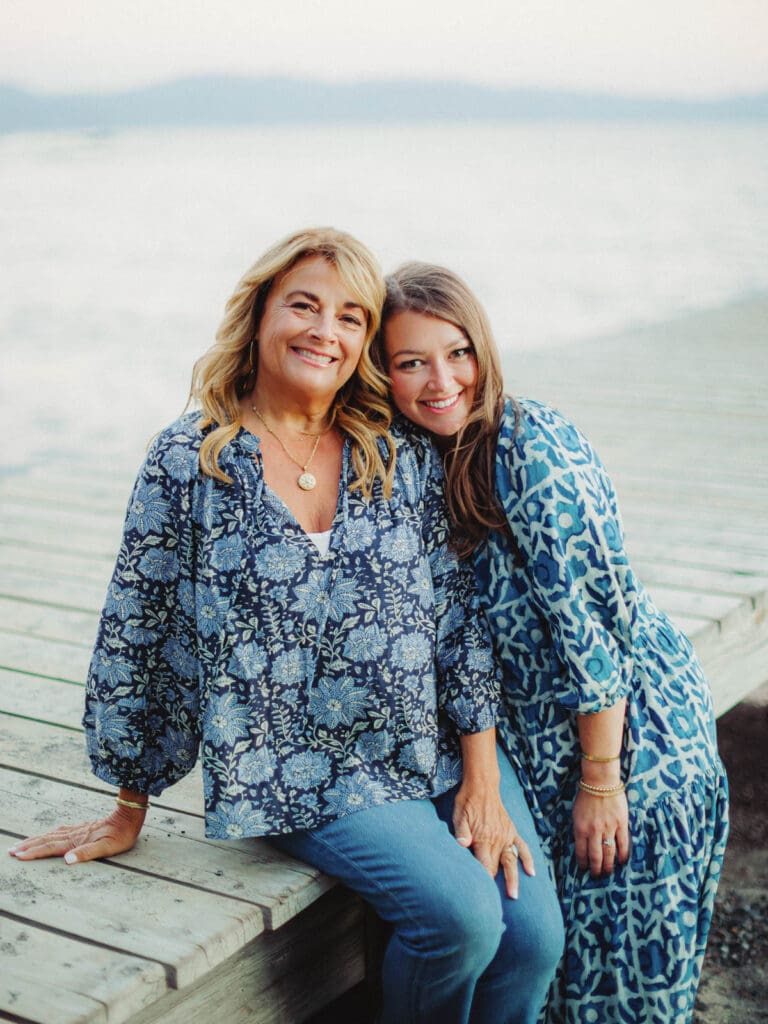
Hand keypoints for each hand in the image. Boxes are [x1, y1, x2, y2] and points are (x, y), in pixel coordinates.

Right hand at [8, 806, 145, 864]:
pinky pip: (58, 832)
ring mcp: (76, 830)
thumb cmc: (120, 835)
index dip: (34, 852)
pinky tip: (45, 835)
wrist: (129, 817)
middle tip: (10, 851)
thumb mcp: (107, 847)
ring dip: (34, 840)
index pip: (50, 848)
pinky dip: (46, 835)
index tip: (18, 856)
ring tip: (20, 844)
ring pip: (50, 835)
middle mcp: (73, 834)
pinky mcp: (81, 828)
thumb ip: (87, 853)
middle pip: (46, 840)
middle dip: (28, 846)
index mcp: (76, 840)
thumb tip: (67, 860)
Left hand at [453, 780, 534, 898]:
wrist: (482, 785)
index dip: (483, 881)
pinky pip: (522, 847)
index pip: (484, 866)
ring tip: (515, 895)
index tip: (481, 896)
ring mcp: (506, 835)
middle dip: (496, 885)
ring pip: (512, 861)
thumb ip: (461, 833)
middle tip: (496, 905)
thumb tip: (462, 846)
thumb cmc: (466, 801)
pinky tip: (532, 872)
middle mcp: (497, 839)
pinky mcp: (512, 830)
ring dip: (514, 879)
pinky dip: (528, 859)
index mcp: (483, 838)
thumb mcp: (459, 816)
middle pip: (497, 867)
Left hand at [573, 789, 629, 876]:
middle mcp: (594, 831)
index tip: (584, 870)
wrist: (601, 781)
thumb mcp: (576, 814)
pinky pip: (623, 843)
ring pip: (609, 853)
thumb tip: (583, 846)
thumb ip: (580, 830)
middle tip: (597, 876)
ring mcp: (609, 828)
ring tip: (608, 873)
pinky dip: (623, 855)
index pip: (581, 852)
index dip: (583, 863)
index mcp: (580, 828)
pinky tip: (622, 862)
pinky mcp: (621, 824)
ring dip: (609, 866)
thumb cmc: (586, 796)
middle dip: (596, 869)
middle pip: (596, 856)